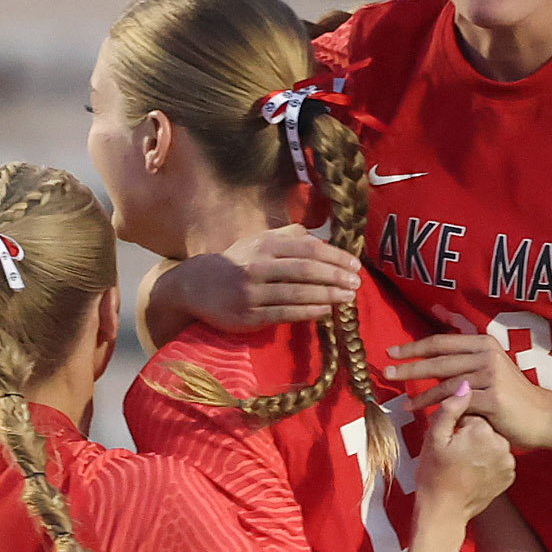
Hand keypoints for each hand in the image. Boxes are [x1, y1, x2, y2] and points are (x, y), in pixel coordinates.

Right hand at [174, 227, 359, 331]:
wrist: (195, 286)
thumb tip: (321, 235)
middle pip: (305, 270)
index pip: (307, 248)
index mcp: (264, 245)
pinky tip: (326, 310)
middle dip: (335, 277)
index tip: (355, 264)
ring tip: (348, 297)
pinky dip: (309, 312)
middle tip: (356, 283)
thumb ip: (288, 237)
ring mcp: (252, 293)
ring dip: (327, 296)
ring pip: (296, 294)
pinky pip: (284, 314)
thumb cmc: (236, 262)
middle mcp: (257, 266)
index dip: (334, 256)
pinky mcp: (248, 316)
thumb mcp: (257, 241)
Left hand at [379, 331, 551, 449]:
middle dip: (409, 365)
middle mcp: (487, 355)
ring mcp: (490, 376)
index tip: (391, 352)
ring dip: (419, 392)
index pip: (442, 342)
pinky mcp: (492, 399)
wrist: (545, 416)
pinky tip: (422, 413)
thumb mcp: (492, 363)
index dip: (414, 347)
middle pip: (439, 360)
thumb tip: (440, 311)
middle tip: (386, 371)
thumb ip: (467, 345)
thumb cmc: (514, 394)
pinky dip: (436, 407)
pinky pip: (456, 402)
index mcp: (484, 343)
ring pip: (445, 383)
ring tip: (402, 400)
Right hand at [407, 392, 515, 521]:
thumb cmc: (434, 475)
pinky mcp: (510, 475)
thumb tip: (464, 384)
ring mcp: (508, 461)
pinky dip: (489, 462)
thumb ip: (450, 408)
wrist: (444, 512)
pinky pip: (499, 458)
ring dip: (480, 448)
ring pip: (492, 442)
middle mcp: (501, 443)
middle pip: (485, 426)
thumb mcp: (434, 438)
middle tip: (454, 453)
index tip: (448, 440)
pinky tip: (474, 472)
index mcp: (482, 430)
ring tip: (464, 464)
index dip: (457, 424)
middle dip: (470, 434)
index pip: (472, 411)